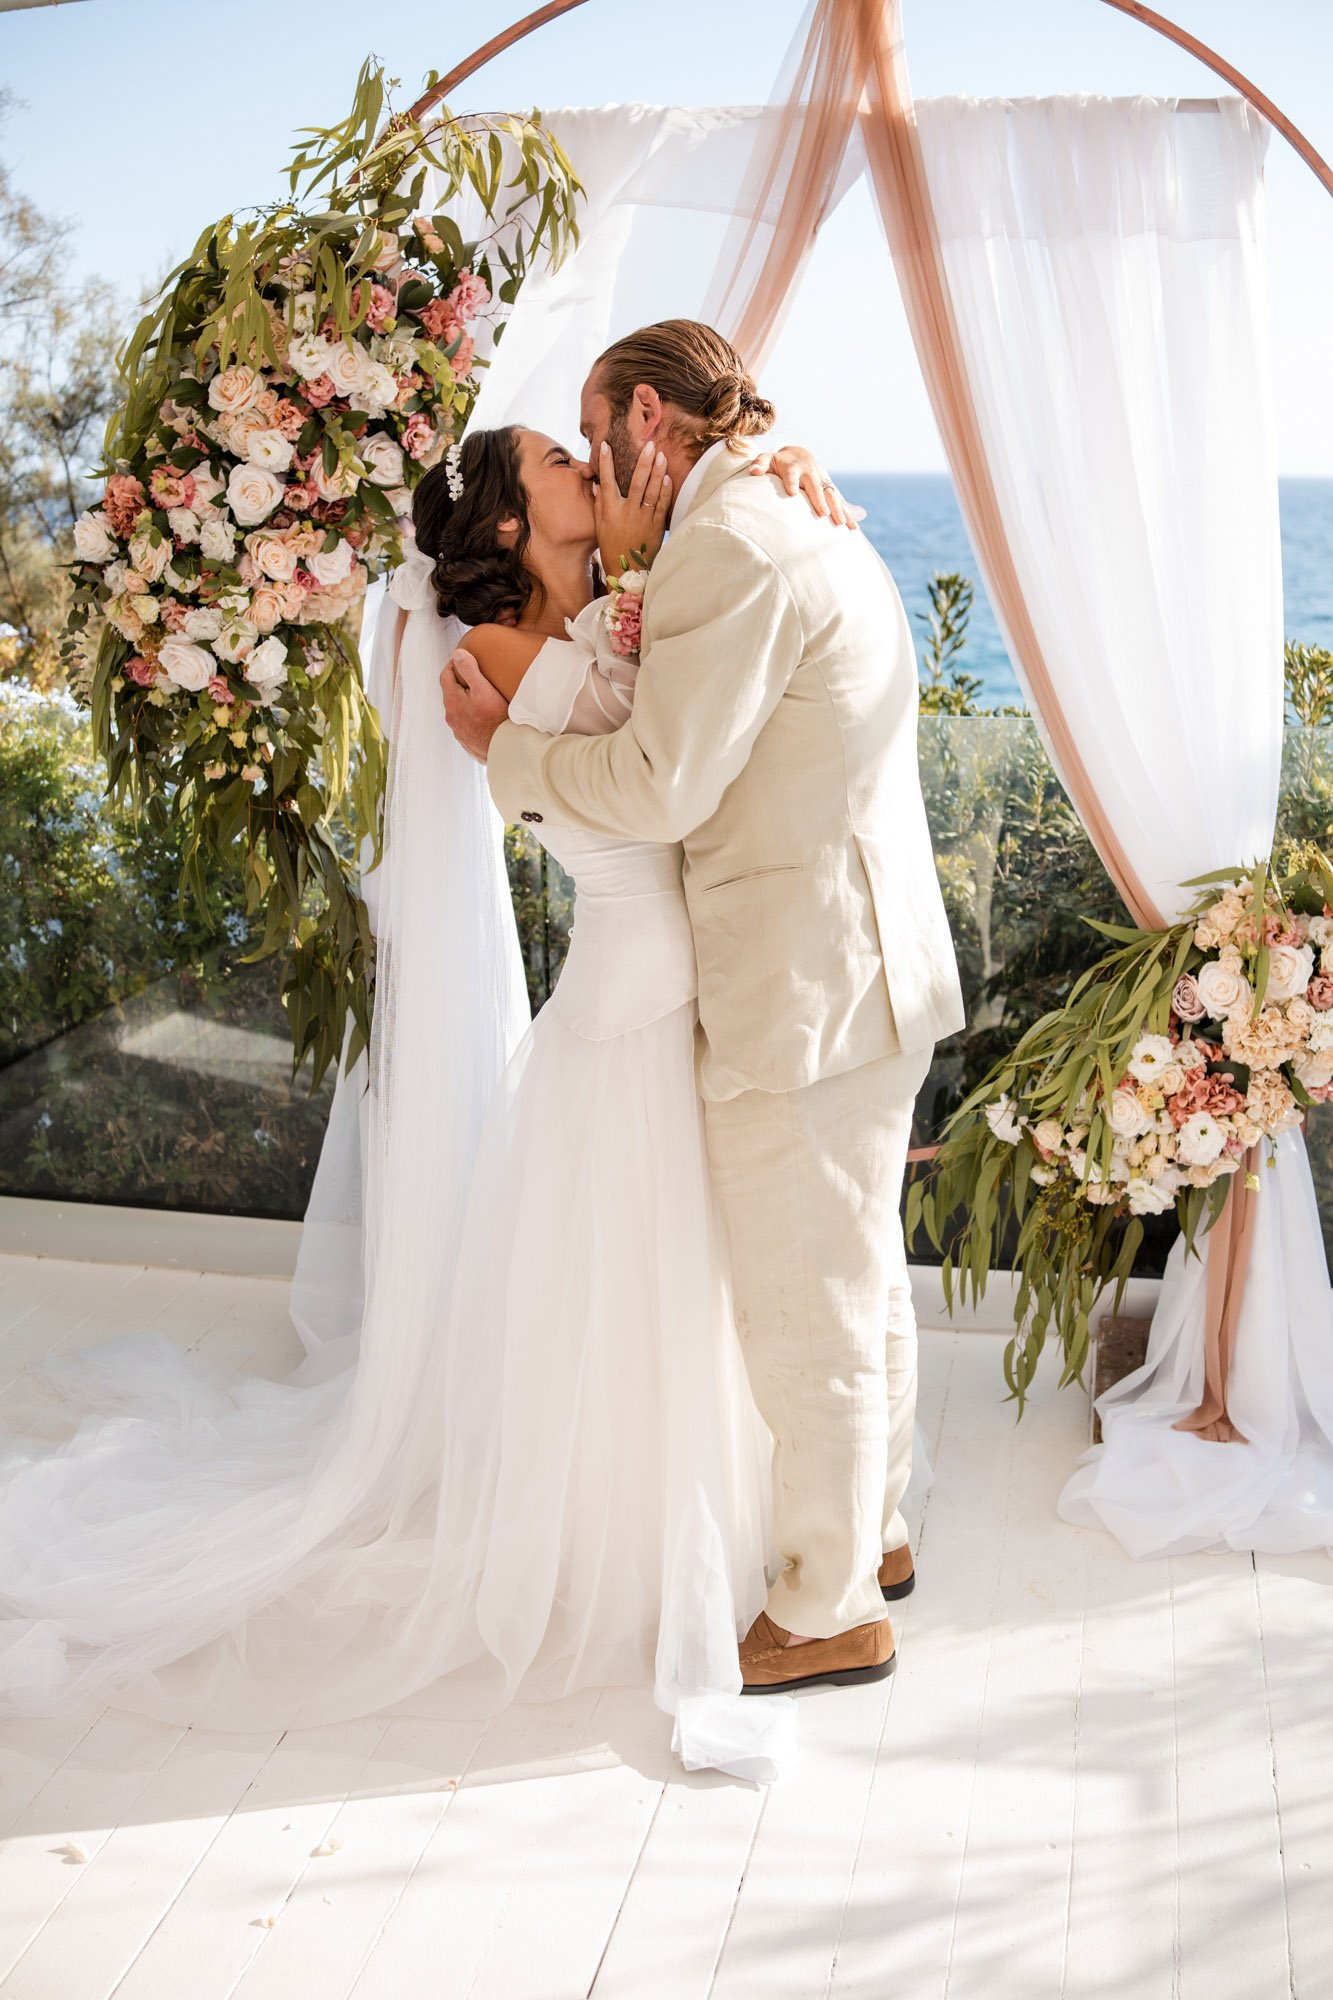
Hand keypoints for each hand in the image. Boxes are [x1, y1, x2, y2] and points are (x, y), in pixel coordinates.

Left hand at [440, 647, 508, 762]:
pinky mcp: (468, 741)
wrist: (505, 749)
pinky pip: (467, 724)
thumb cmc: (496, 720)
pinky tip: (485, 717)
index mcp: (452, 701)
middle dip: (460, 682)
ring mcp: (459, 731)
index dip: (453, 664)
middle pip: (451, 693)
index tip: (463, 659)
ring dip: (466, 701)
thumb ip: (470, 670)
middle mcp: (452, 717)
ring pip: (459, 710)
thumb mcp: (484, 689)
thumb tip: (458, 654)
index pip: (445, 676)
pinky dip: (472, 716)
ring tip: (481, 696)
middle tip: (474, 675)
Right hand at [594, 439, 670, 577]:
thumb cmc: (612, 547)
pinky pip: (662, 505)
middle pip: (636, 482)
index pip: (607, 481)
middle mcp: (627, 512)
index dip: (606, 463)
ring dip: (657, 472)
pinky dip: (665, 490)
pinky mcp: (657, 526)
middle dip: (642, 462)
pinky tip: (667, 477)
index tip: (606, 445)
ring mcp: (643, 519)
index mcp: (611, 511)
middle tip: (648, 445)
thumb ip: (599, 504)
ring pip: (651, 491)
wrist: (628, 572)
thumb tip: (596, 484)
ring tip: (661, 455)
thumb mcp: (600, 527)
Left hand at [751, 446, 860, 529]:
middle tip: (823, 513)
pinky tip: (853, 528)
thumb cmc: (779, 462)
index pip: (792, 474)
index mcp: (793, 467)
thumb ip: (760, 464)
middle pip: (815, 486)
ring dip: (837, 509)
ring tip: (842, 524)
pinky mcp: (829, 488)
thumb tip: (753, 471)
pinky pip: (839, 502)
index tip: (793, 492)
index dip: (792, 482)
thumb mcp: (767, 459)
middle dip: (819, 499)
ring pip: (830, 495)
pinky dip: (847, 513)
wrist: (800, 454)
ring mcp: (822, 480)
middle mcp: (810, 473)